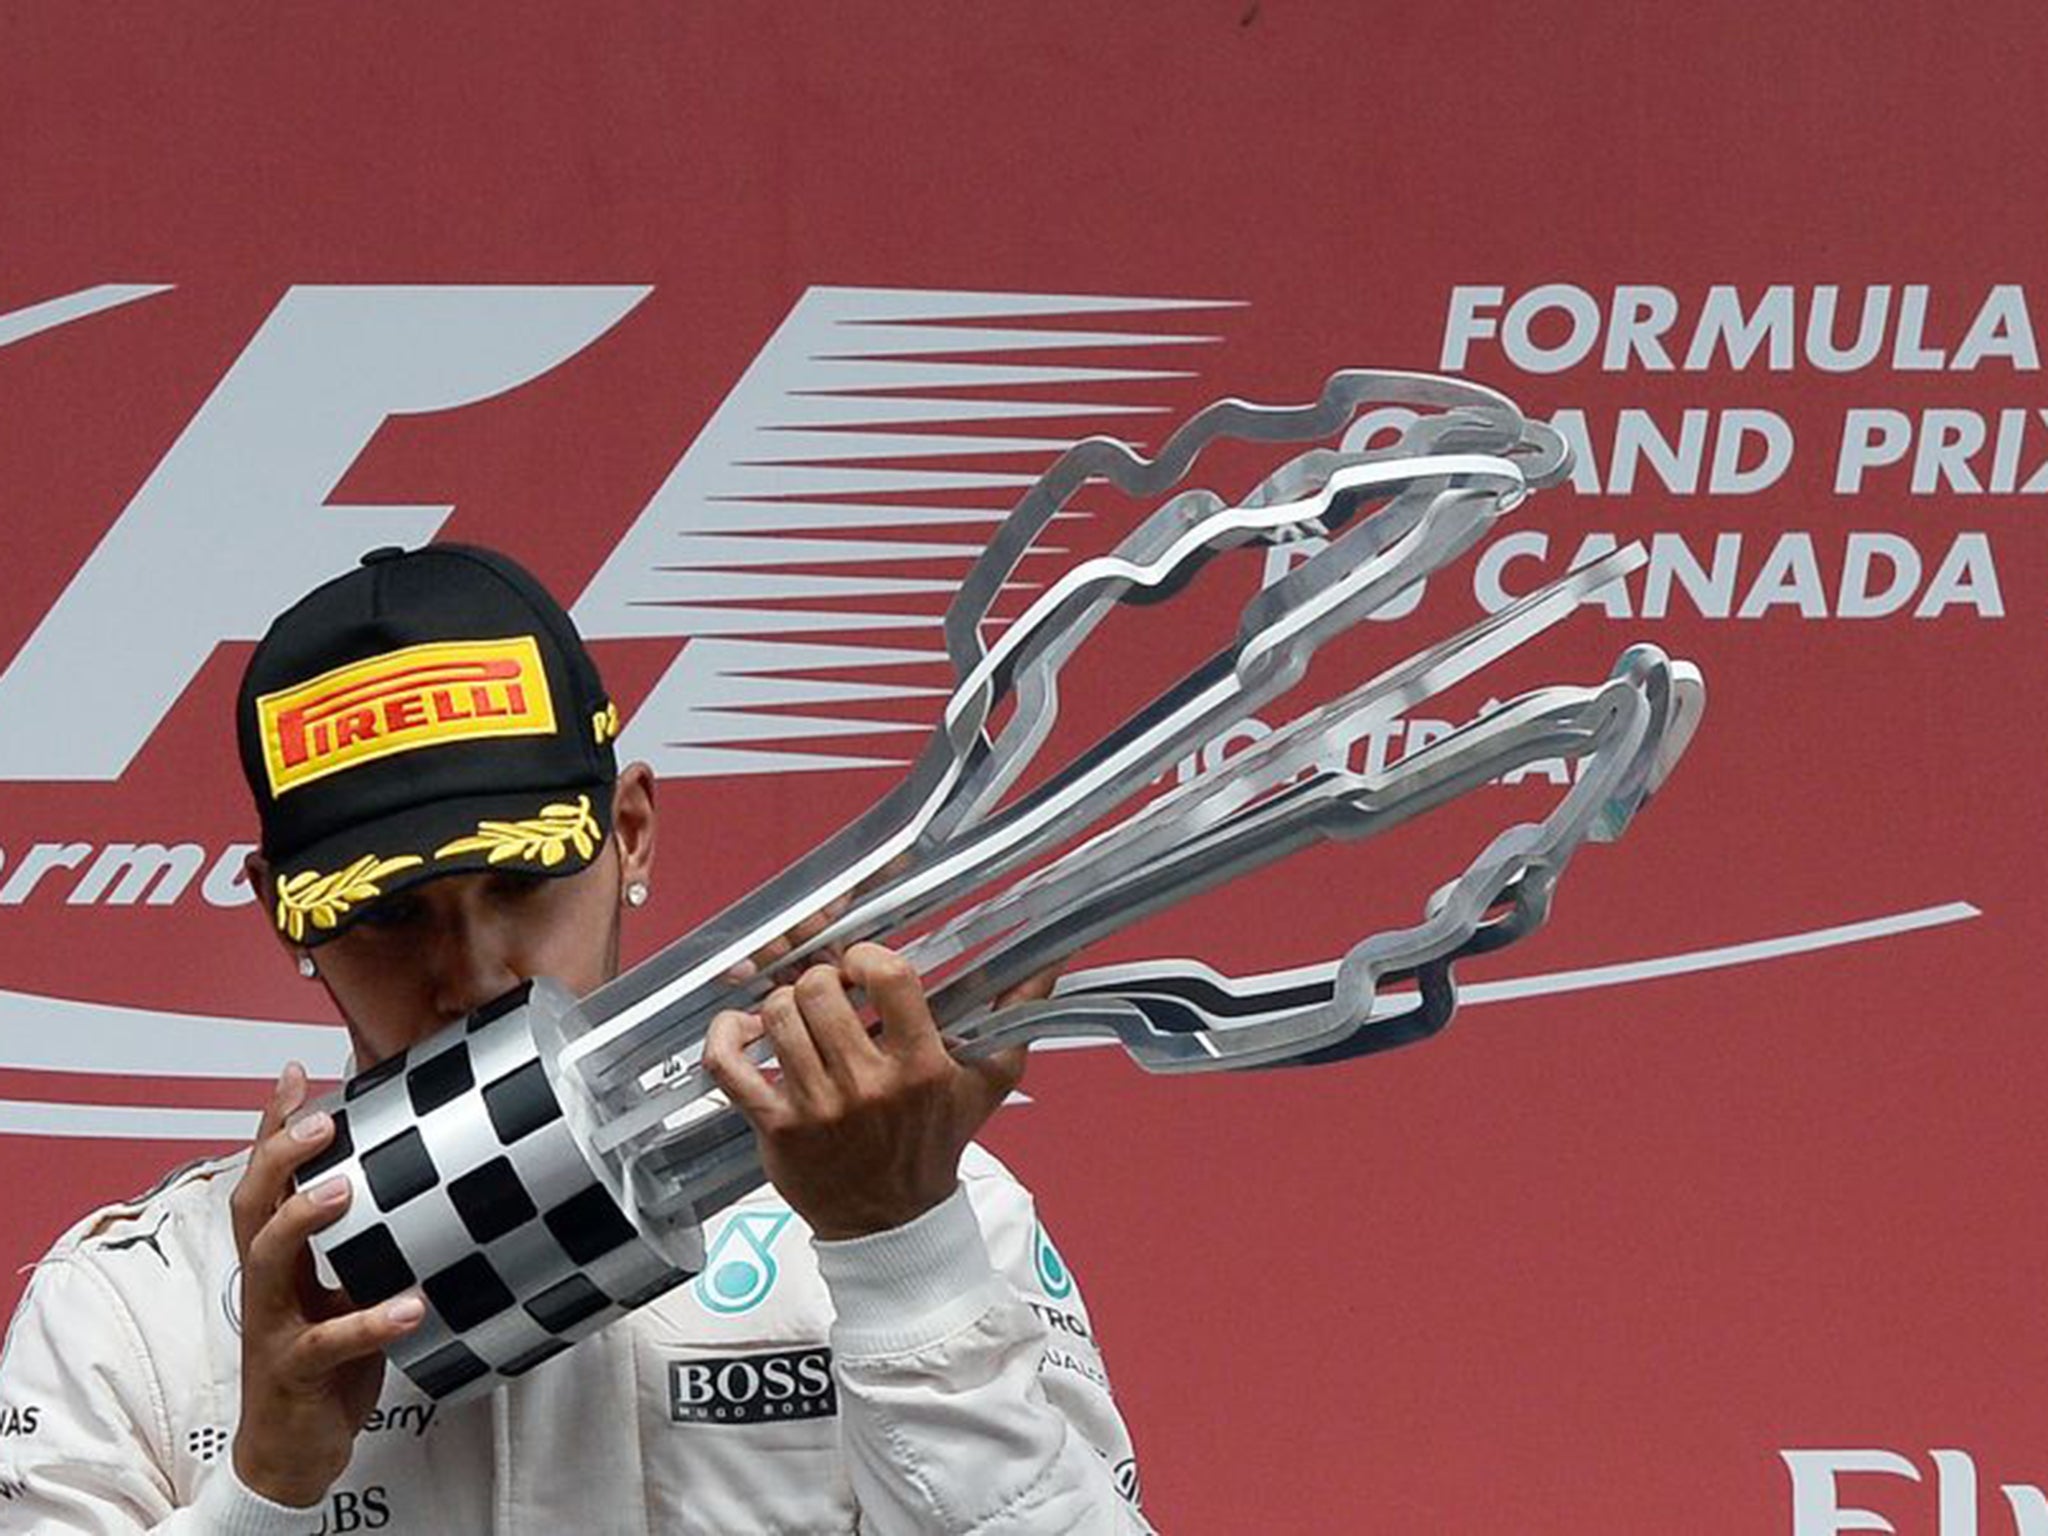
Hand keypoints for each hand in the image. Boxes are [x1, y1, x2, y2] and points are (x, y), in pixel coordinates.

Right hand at [229, 1063, 424, 1507]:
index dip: (272, 1128)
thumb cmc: (323, 1363)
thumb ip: (363, 1244)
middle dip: (279, 1155)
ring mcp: (274, 1327)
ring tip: (346, 1189)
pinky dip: (370, 1322)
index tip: (295, 1074)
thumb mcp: (339, 1292)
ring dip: (304, 1220)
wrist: (291, 1454)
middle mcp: (266, 1285)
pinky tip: (411, 1306)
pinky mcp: (296, 1373)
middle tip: (322, 1120)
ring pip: (266, 1262)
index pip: (264, 1180)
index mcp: (276, 1261)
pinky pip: (328, 1342)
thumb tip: (410, 1183)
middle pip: (251, 1205)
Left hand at [703, 943, 1029, 1239]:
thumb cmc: (937, 1142)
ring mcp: (817, 1108)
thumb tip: (1052, 960)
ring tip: (796, 1019)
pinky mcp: (775, 1128)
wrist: (892, 1223)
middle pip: (819, 990)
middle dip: (819, 982)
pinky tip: (742, 1029)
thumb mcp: (986, 1083)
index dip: (867, 958)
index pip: (888, 976)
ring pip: (777, 1018)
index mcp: (921, 1066)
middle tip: (827, 996)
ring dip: (780, 1008)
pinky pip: (730, 1066)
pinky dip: (725, 1037)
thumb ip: (1019, 1015)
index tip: (864, 968)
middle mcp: (868, 1085)